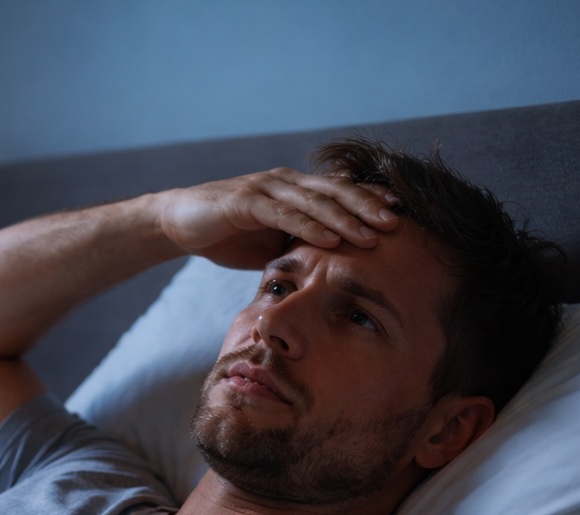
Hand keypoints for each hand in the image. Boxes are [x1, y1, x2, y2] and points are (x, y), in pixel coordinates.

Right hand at [156, 168, 397, 267]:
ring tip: (372, 235)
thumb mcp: (271, 241)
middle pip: (336, 191)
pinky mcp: (245, 201)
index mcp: (295, 190)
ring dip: (346, 218)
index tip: (400, 214)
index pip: (340, 192)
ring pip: (315, 201)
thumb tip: (332, 265)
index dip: (370, 200)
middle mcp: (285, 183)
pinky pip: (283, 214)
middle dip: (368, 206)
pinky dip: (308, 226)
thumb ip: (300, 244)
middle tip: (397, 223)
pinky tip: (330, 238)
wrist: (179, 222)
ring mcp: (266, 189)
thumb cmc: (228, 233)